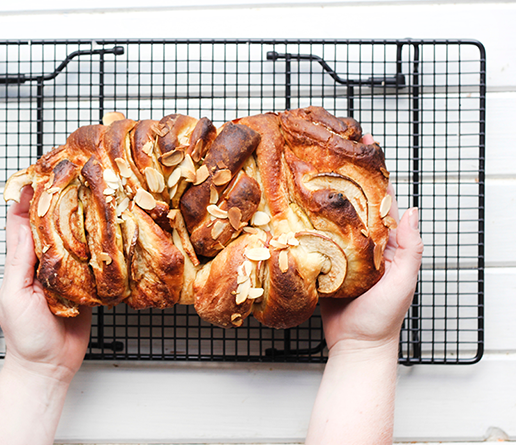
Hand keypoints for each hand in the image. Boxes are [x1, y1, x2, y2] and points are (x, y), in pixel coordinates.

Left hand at [0, 186, 91, 383]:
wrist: (49, 367)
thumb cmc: (25, 337)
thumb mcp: (15, 296)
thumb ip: (20, 262)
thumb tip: (24, 224)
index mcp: (22, 263)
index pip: (22, 223)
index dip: (29, 198)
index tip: (41, 174)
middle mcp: (45, 263)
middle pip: (52, 226)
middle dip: (61, 203)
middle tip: (76, 178)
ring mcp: (66, 274)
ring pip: (75, 240)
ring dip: (83, 221)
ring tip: (96, 198)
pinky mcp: (86, 286)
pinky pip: (94, 263)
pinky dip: (100, 249)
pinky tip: (109, 234)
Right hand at [319, 135, 423, 353]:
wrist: (355, 346)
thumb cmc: (383, 318)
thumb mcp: (402, 282)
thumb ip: (409, 249)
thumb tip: (411, 210)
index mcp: (384, 243)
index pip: (380, 199)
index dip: (373, 171)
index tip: (362, 141)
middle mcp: (360, 242)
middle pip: (350, 202)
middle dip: (339, 175)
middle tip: (323, 149)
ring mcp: (338, 252)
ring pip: (327, 218)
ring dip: (316, 196)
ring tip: (301, 171)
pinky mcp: (319, 264)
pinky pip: (310, 240)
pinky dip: (301, 225)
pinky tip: (288, 209)